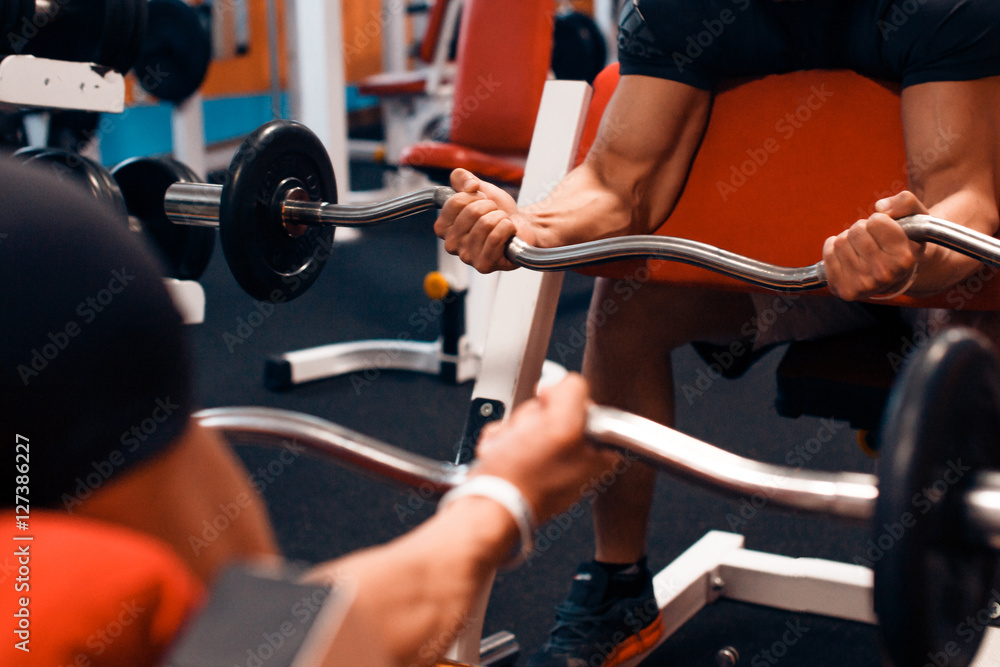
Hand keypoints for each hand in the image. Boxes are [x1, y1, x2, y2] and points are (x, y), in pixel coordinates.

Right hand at [433, 169, 537, 272]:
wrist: (521, 225)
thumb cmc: (498, 210)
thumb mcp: (479, 187)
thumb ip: (463, 177)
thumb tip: (469, 185)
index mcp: (443, 227)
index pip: (456, 201)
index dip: (475, 196)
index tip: (481, 202)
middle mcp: (451, 244)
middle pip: (472, 211)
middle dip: (490, 207)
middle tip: (494, 215)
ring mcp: (466, 257)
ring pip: (486, 224)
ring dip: (501, 218)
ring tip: (502, 224)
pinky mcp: (483, 265)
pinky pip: (495, 238)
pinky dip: (508, 229)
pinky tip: (508, 234)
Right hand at [471, 374, 616, 523]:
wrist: (489, 508)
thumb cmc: (523, 479)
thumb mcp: (562, 422)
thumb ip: (573, 391)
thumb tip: (557, 387)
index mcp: (601, 452)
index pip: (582, 402)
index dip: (559, 404)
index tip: (549, 417)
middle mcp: (579, 460)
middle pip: (552, 410)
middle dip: (530, 418)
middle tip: (525, 437)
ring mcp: (551, 466)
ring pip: (528, 421)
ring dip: (511, 430)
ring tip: (509, 450)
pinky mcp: (525, 470)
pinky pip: (511, 437)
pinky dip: (500, 442)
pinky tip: (500, 456)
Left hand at [823, 191, 927, 300]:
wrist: (896, 276)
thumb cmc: (904, 242)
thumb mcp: (915, 218)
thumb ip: (905, 202)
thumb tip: (880, 207)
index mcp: (904, 258)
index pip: (876, 221)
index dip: (879, 221)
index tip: (884, 230)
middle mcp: (885, 274)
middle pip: (856, 230)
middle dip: (862, 229)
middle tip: (871, 240)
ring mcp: (863, 285)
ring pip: (840, 241)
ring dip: (848, 240)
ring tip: (860, 250)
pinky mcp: (844, 290)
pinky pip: (828, 254)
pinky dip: (834, 249)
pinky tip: (848, 256)